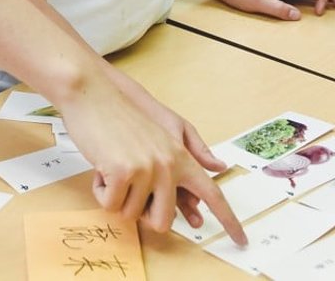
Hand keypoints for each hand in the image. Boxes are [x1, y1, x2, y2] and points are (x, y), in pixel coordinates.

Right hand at [60, 86, 246, 243]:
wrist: (92, 93)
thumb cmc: (121, 114)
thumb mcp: (163, 129)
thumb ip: (191, 151)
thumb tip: (219, 166)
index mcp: (179, 155)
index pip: (211, 193)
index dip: (228, 220)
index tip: (242, 240)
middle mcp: (167, 165)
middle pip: (162, 222)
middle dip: (140, 215)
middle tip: (127, 189)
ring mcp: (145, 169)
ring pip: (131, 215)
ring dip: (116, 198)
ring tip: (111, 168)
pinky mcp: (122, 172)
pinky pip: (110, 205)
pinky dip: (100, 192)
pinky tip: (100, 167)